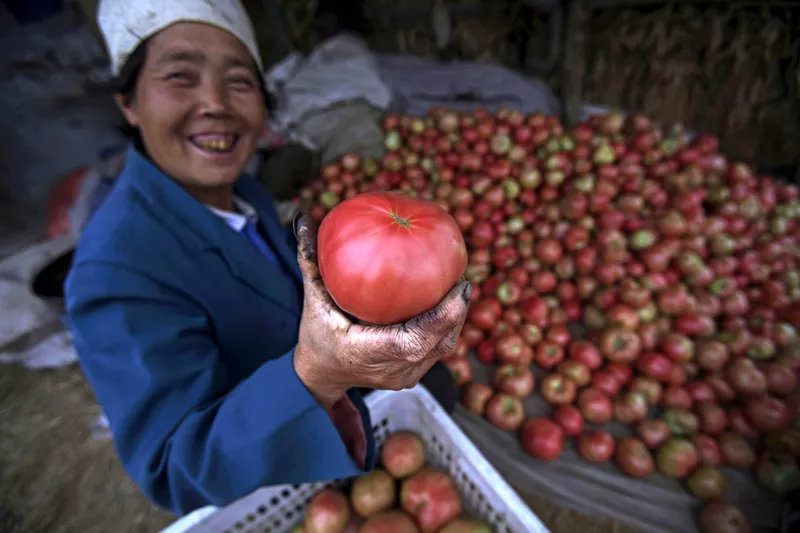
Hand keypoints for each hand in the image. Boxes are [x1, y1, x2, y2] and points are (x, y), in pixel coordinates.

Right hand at [291, 213, 472, 409]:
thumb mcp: (311, 299)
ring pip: (443, 347)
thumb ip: (310, 261)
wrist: (320, 375)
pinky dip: (446, 325)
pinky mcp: (411, 377)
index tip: (461, 285)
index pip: (416, 339)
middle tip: (462, 275)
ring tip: (460, 286)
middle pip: (440, 342)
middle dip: (458, 309)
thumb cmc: (315, 336)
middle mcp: (393, 369)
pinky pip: (436, 350)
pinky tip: (450, 300)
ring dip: (456, 317)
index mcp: (369, 352)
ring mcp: (405, 377)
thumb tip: (303, 218)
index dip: (446, 315)